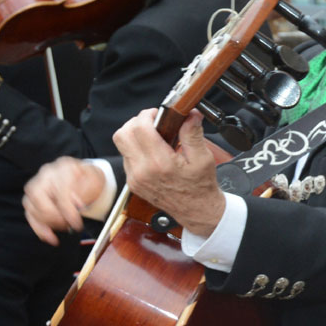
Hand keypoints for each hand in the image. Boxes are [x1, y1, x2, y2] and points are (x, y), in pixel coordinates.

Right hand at [23, 157, 106, 244]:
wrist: (86, 178)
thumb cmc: (90, 180)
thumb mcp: (94, 182)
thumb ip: (85, 192)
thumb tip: (76, 204)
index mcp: (64, 166)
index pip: (59, 189)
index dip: (67, 209)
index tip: (77, 224)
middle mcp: (46, 173)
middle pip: (36, 194)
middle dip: (51, 214)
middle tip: (67, 225)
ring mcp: (37, 184)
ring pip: (30, 205)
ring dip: (45, 223)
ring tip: (64, 228)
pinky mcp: (32, 197)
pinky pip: (30, 214)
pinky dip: (39, 228)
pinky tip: (50, 238)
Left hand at [114, 109, 226, 237]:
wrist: (196, 211)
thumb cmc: (200, 187)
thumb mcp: (203, 158)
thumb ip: (193, 133)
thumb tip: (190, 114)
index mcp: (160, 163)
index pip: (140, 128)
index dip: (147, 115)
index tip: (158, 114)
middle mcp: (142, 171)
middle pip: (122, 134)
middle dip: (136, 122)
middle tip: (153, 123)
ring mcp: (135, 178)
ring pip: (122, 145)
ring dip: (135, 135)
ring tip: (154, 137)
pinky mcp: (133, 183)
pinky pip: (126, 157)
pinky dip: (136, 148)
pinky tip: (152, 151)